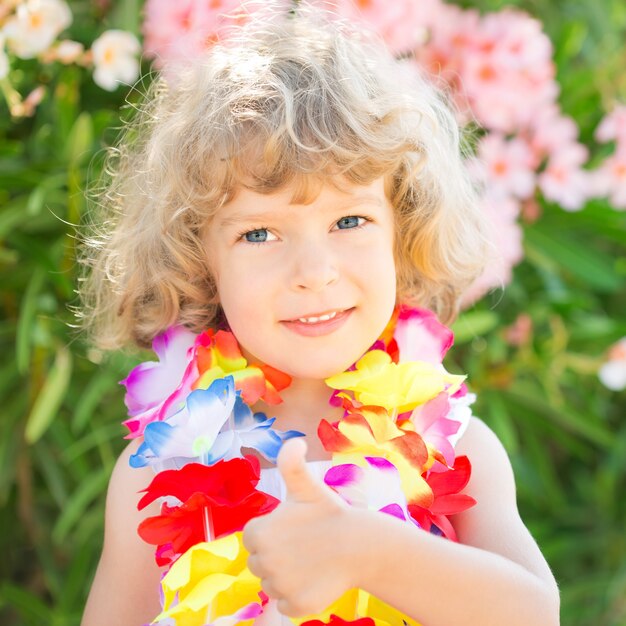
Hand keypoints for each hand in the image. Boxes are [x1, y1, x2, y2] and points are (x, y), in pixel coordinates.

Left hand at [242, 438, 357, 616]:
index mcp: (259, 532)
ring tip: (310, 560)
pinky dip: (296, 596)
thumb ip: (292, 462)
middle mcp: (263, 562)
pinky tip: (314, 579)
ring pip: (271, 584)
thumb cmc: (329, 512)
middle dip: (277, 555)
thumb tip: (295, 441)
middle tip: (303, 545)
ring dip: (286, 575)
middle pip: (259, 562)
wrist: (361, 544)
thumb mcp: (306, 484)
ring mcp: (279, 586)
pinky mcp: (295, 605)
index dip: (271, 533)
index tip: (292, 529)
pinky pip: (285, 603)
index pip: (253, 538)